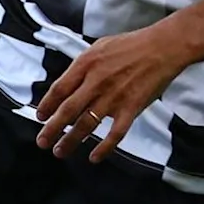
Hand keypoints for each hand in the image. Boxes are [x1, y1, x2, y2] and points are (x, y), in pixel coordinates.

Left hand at [29, 23, 194, 161]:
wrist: (163, 47)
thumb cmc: (132, 45)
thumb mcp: (100, 47)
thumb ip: (82, 66)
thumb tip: (67, 84)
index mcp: (86, 64)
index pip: (59, 89)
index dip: (47, 106)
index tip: (41, 117)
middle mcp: (96, 81)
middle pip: (68, 110)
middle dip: (52, 129)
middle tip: (42, 142)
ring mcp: (114, 96)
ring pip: (86, 124)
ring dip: (70, 141)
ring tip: (60, 151)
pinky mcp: (131, 108)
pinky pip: (115, 133)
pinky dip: (104, 148)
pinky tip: (94, 157)